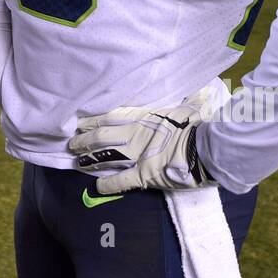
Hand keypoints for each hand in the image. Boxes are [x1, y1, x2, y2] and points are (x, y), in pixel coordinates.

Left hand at [68, 91, 217, 193]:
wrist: (206, 147)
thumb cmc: (198, 125)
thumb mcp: (190, 107)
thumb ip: (189, 99)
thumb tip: (200, 91)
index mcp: (144, 117)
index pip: (110, 116)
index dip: (93, 120)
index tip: (80, 121)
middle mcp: (135, 134)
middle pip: (102, 136)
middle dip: (85, 139)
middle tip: (72, 143)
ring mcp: (137, 155)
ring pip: (105, 156)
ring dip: (89, 159)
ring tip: (77, 161)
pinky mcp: (143, 175)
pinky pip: (120, 181)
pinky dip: (107, 184)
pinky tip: (96, 186)